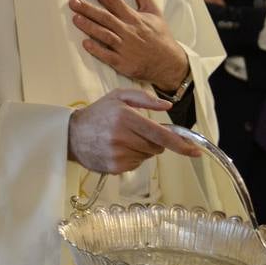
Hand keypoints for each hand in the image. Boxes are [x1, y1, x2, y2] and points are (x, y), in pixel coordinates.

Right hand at [68, 89, 201, 173]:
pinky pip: (136, 165)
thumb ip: (143, 98)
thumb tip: (167, 107)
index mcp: (125, 117)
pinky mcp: (115, 167)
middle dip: (153, 141)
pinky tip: (117, 149)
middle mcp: (122, 136)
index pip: (160, 135)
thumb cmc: (97, 114)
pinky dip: (131, 158)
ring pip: (147, 157)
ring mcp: (118, 154)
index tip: (194, 151)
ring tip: (122, 140)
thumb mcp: (118, 97)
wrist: (71, 134)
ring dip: (141, 150)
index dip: (180, 144)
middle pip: (156, 147)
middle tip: (136, 133)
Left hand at [70, 0, 188, 92]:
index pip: (114, 0)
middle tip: (72, 1)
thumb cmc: (159, 35)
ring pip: (105, 35)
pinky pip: (108, 56)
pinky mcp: (124, 63)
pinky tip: (85, 44)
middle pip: (106, 17)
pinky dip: (97, 50)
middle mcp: (129, 31)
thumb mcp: (153, 10)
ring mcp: (126, 48)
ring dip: (90, 27)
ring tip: (75, 18)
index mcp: (135, 17)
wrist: (170, 63)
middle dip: (88, 9)